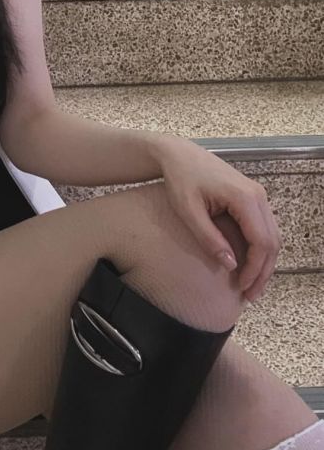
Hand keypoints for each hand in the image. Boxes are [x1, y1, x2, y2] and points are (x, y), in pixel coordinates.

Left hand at [156, 136, 281, 303]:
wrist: (178, 154)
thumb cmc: (179, 179)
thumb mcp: (188, 211)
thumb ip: (209, 238)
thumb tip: (232, 265)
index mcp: (244, 197)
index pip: (261, 242)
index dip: (254, 269)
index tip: (241, 288)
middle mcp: (257, 195)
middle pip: (272, 242)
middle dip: (263, 272)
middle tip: (250, 295)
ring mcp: (257, 194)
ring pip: (272, 236)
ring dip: (264, 262)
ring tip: (250, 285)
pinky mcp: (252, 196)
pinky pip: (264, 227)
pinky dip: (260, 248)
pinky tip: (248, 264)